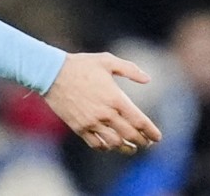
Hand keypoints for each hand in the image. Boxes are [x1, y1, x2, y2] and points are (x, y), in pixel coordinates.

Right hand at [44, 52, 162, 154]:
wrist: (52, 74)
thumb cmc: (81, 65)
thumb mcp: (108, 60)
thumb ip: (130, 70)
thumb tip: (148, 79)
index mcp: (115, 98)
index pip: (139, 121)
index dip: (150, 131)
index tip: (157, 137)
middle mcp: (105, 113)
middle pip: (129, 135)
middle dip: (141, 141)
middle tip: (148, 143)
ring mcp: (91, 122)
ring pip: (113, 143)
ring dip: (125, 148)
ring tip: (132, 148)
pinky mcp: (79, 128)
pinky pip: (95, 144)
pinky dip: (105, 148)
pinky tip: (110, 145)